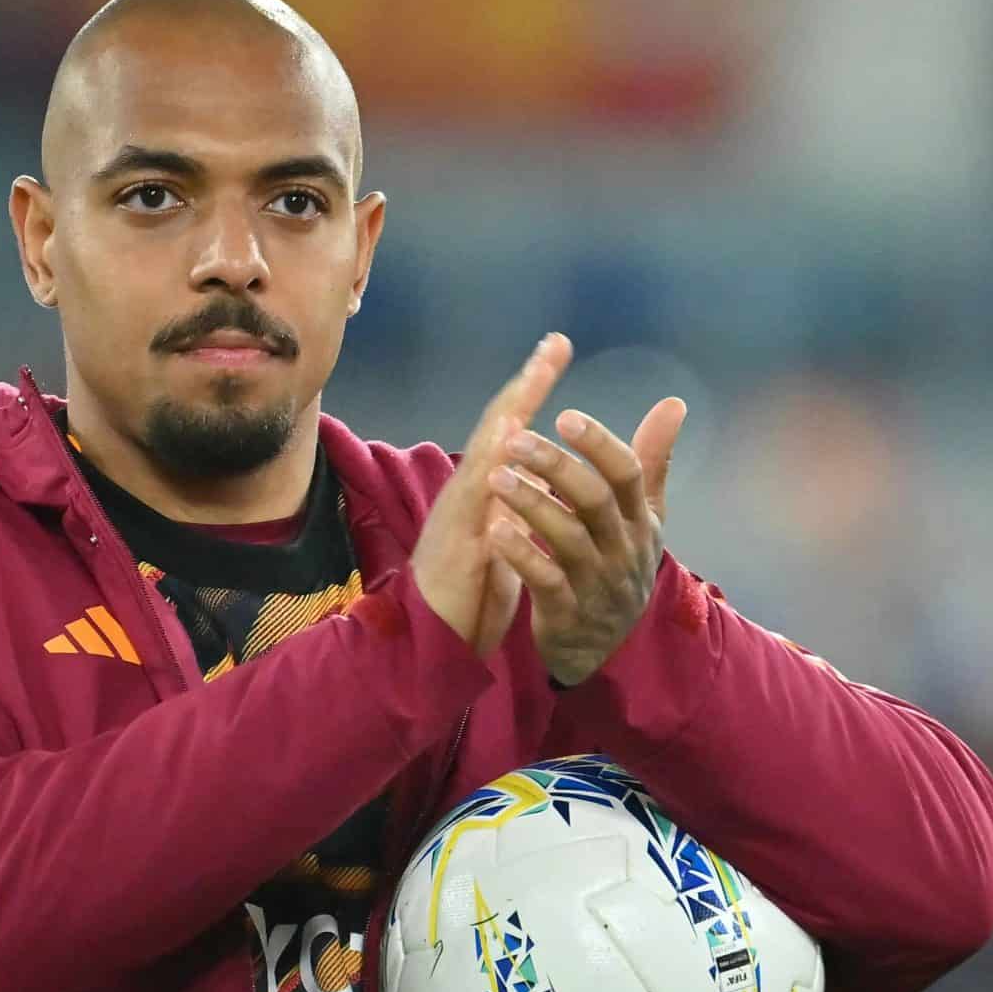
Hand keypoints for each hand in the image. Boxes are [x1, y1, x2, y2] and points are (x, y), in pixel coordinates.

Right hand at [411, 334, 572, 653]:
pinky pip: (472, 512)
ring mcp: (458, 520)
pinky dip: (488, 481)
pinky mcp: (454, 551)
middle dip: (525, 388)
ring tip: (532, 381)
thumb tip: (537, 475)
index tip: (558, 350)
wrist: (434, 646)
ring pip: (482, 462)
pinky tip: (504, 455)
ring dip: (506, 422)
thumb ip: (516, 509)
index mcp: (486, 494)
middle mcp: (469, 497)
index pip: (512, 433)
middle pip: (495, 432)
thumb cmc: (467, 597)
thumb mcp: (504, 545)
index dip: (532, 392)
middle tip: (554, 345)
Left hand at [486, 398, 687, 684]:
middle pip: (595, 501)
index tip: (565, 416)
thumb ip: (653, 461)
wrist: (607, 648)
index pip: (627, 475)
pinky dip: (521, 555)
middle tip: (516, 440)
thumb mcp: (644, 517)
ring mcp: (596, 582)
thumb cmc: (619, 565)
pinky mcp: (568, 612)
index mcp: (640, 520)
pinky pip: (546, 581)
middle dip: (557, 467)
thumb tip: (674, 403)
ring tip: (495, 476)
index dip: (599, 444)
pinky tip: (495, 530)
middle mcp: (622, 548)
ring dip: (532, 504)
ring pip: (567, 538)